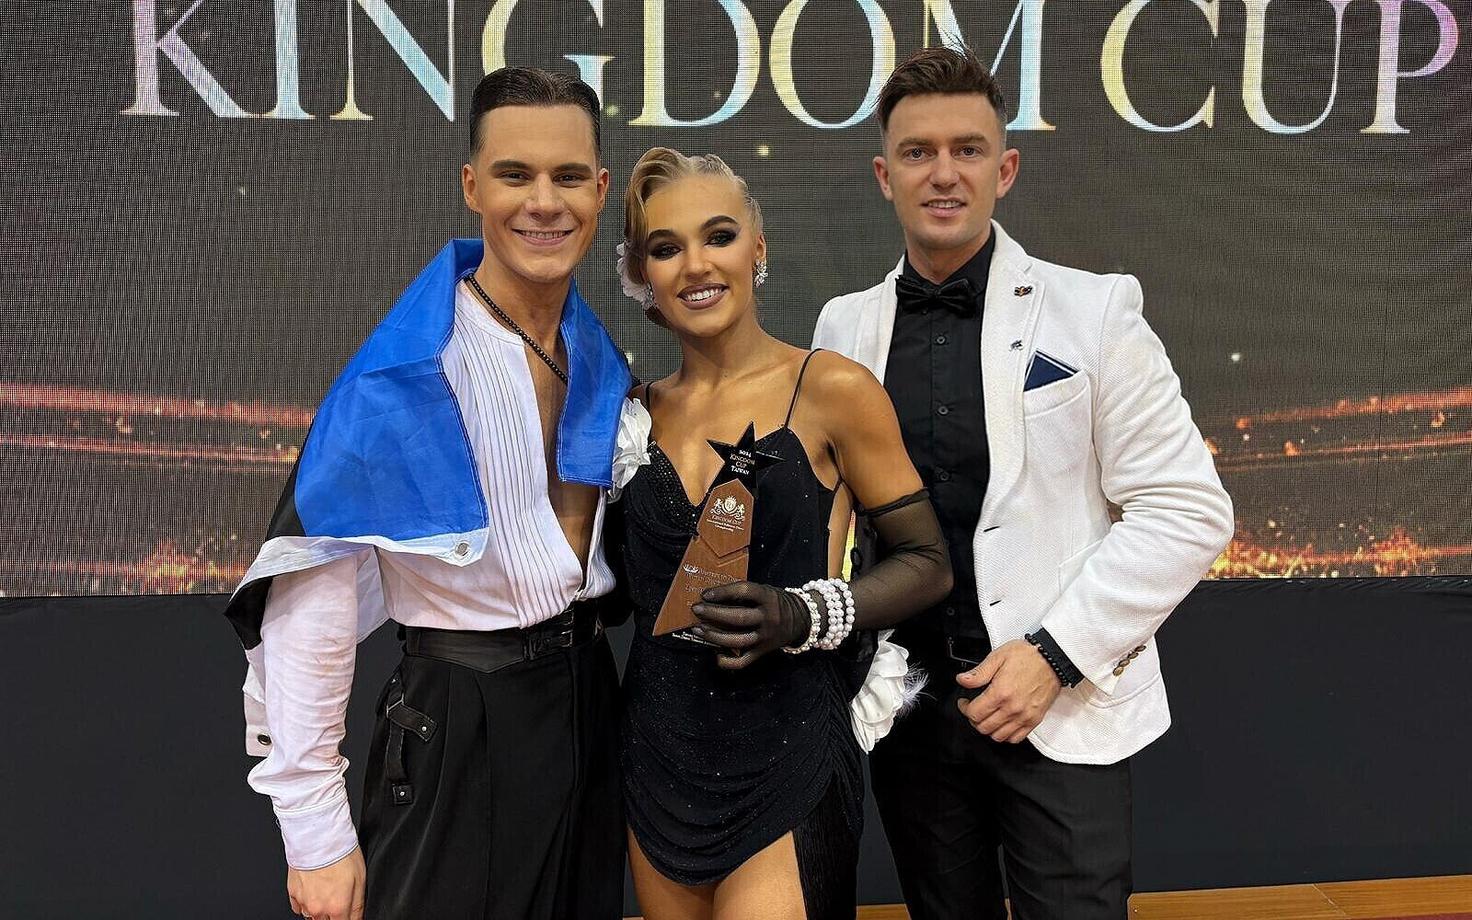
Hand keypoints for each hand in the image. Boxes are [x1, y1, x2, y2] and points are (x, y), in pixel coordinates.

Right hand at [287, 846, 364, 919]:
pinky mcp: (292, 893)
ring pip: (311, 916)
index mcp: (337, 907)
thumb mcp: (361, 879)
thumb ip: (358, 905)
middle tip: (337, 898)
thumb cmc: (340, 853)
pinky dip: (306, 902)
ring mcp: (303, 901)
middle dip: (333, 915)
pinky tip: (313, 888)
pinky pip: (299, 907)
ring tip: (325, 891)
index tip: (346, 912)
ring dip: (319, 910)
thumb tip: (357, 918)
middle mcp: (318, 908)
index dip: (347, 918)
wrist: (318, 836)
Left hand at [691, 581, 808, 668]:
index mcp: (768, 598)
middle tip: (696, 609)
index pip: (745, 591)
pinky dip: (726, 660)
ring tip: (698, 629)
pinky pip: (742, 661)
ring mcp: (765, 637)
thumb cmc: (775, 602)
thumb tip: (713, 597)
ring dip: (714, 636)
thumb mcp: (765, 591)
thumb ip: (744, 594)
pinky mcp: (762, 652)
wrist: (800, 619)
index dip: (723, 592)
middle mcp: (768, 618)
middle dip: (713, 613)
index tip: (706, 594)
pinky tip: (715, 652)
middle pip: (738, 617)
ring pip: (737, 640)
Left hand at [955, 639, 1062, 743]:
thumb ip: (978, 672)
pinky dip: (1006, 735)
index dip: (964, 709)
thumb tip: (962, 680)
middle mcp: (1012, 708)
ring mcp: (1024, 716)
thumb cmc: (1028, 656)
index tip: (965, 703)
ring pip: (998, 736)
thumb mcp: (998, 657)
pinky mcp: (1034, 720)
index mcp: (1000, 692)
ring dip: (988, 728)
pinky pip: (1016, 738)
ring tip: (987, 717)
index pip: (974, 713)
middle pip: (983, 727)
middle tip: (974, 709)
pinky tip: (1002, 724)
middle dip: (974, 719)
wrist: (1053, 659)